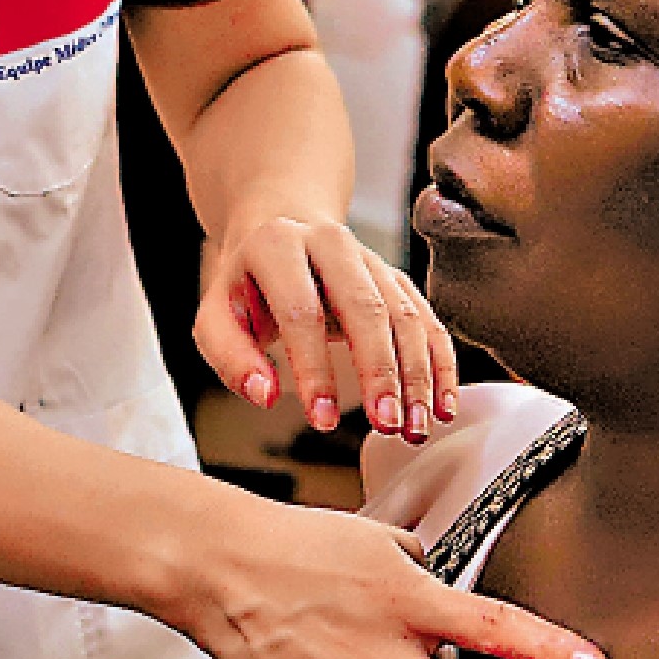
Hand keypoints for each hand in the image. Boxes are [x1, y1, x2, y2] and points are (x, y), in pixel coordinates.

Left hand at [197, 211, 459, 442]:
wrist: (278, 231)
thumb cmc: (246, 286)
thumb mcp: (217, 317)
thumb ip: (231, 358)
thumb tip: (264, 395)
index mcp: (277, 245)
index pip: (302, 311)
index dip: (314, 369)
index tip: (322, 421)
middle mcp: (330, 243)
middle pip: (366, 306)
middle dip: (380, 370)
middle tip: (385, 424)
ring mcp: (370, 259)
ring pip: (403, 314)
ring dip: (416, 375)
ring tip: (414, 426)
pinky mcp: (396, 279)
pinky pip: (426, 319)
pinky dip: (439, 364)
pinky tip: (442, 404)